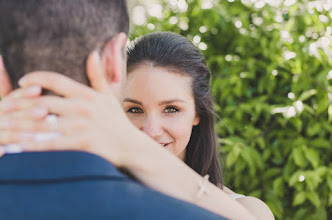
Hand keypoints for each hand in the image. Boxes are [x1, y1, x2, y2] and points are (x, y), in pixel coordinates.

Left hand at [0, 52, 134, 166]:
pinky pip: (50, 144)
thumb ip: (98, 75)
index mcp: (87, 95)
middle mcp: (83, 109)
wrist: (129, 146)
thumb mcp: (109, 95)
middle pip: (44, 102)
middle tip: (3, 106)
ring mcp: (81, 127)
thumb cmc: (116, 120)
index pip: (57, 81)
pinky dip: (31, 145)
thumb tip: (93, 52)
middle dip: (20, 104)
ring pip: (43, 124)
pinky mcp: (80, 144)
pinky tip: (16, 145)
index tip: (22, 81)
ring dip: (19, 125)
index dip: (37, 78)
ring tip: (2, 125)